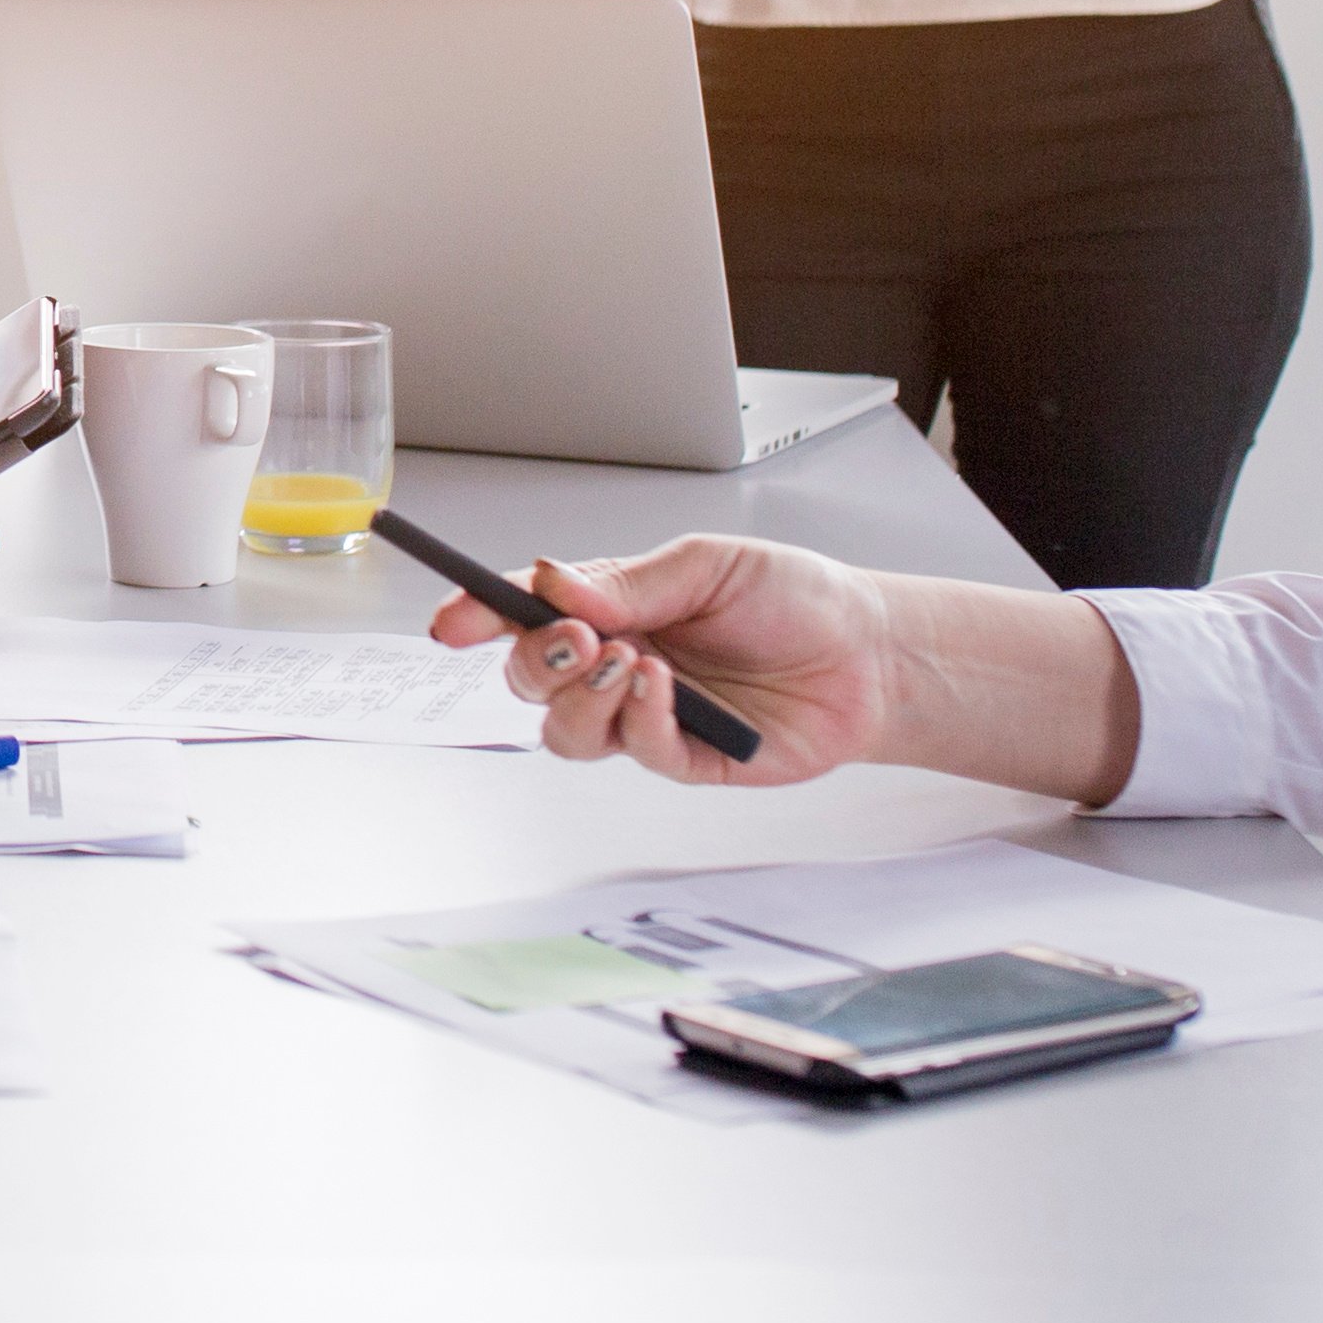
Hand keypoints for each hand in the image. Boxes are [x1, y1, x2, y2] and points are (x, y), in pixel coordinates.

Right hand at [421, 535, 903, 786]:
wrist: (870, 656)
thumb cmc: (796, 601)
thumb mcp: (709, 565)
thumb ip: (630, 582)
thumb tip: (555, 586)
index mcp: (614, 609)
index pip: (527, 614)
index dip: (480, 615)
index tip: (453, 619)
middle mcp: (618, 665)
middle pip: (531, 679)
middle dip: (536, 659)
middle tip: (578, 637)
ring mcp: (645, 716)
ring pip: (565, 731)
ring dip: (583, 697)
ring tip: (632, 662)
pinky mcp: (683, 758)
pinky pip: (633, 752)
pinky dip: (637, 718)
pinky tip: (664, 688)